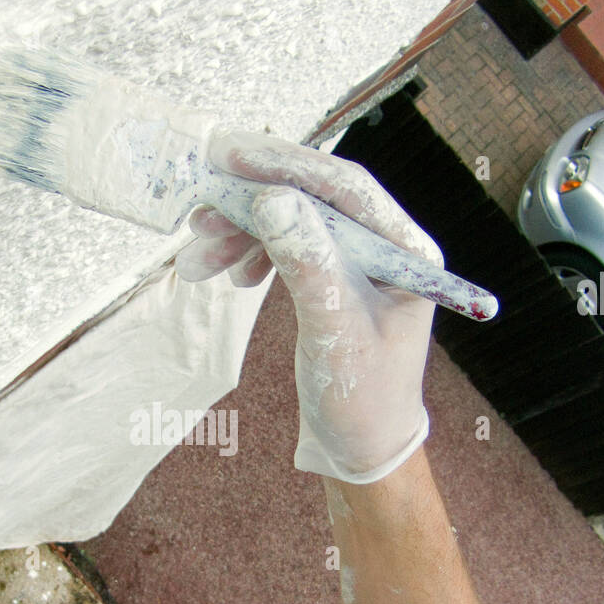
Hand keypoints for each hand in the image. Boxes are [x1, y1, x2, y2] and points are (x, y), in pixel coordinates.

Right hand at [177, 130, 442, 482]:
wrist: (362, 448)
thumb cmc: (362, 402)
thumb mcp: (334, 334)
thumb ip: (309, 265)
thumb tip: (273, 199)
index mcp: (405, 251)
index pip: (346, 188)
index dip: (286, 166)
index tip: (231, 156)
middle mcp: (384, 247)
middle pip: (314, 196)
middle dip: (254, 194)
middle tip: (201, 190)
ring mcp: (356, 262)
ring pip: (292, 221)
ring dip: (241, 230)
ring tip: (198, 253)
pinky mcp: (331, 278)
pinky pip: (286, 247)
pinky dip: (251, 252)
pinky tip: (229, 272)